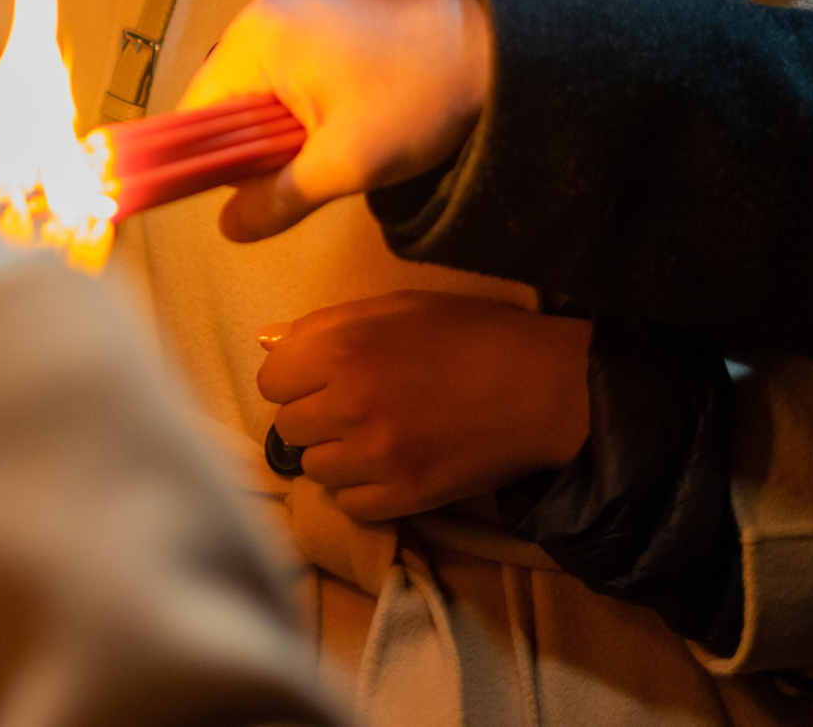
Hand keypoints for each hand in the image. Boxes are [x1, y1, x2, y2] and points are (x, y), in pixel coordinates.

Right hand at [181, 0, 491, 241]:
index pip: (196, 110)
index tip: (237, 192)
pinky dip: (300, 95)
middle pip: (226, 94)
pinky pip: (284, 60)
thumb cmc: (421, 96)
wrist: (498, 46)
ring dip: (280, 121)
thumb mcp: (345, 165)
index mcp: (256, 35)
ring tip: (331, 141)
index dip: (208, 160)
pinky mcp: (321, 2)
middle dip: (254, 141)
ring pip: (258, 81)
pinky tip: (341, 113)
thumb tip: (227, 228)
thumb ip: (276, 200)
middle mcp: (263, 4)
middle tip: (303, 169)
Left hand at [259, 291, 591, 521]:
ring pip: (315, 468)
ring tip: (374, 435)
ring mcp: (375, 457)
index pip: (271, 379)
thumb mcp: (400, 307)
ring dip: (335, 453)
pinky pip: (349, 505)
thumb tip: (267, 341)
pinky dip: (360, 489)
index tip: (323, 374)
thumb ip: (326, 323)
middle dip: (313, 414)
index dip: (296, 376)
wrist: (546, 389)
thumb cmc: (474, 335)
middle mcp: (348, 405)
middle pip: (288, 426)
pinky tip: (388, 465)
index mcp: (343, 349)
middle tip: (353, 404)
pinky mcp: (403, 497)